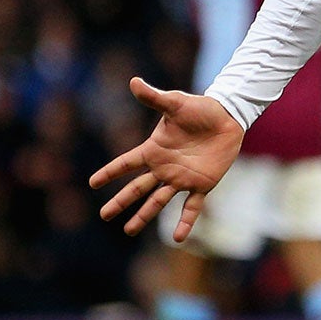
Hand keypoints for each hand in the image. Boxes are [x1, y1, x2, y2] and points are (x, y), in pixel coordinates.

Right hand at [91, 78, 244, 239]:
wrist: (227, 117)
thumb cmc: (199, 109)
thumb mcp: (175, 103)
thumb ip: (154, 98)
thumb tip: (134, 81)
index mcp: (154, 150)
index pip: (126, 164)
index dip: (110, 172)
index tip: (93, 183)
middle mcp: (164, 168)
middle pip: (137, 188)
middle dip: (120, 202)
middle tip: (104, 216)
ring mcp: (182, 178)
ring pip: (158, 201)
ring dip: (143, 216)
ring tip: (128, 231)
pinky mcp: (202, 184)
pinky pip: (191, 207)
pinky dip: (185, 222)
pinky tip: (178, 238)